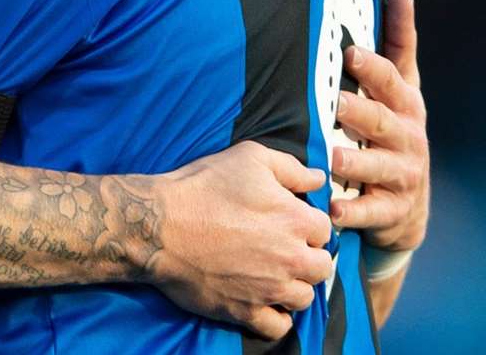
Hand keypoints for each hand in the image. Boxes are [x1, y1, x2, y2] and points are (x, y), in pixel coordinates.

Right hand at [146, 140, 332, 340]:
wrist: (161, 225)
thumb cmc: (204, 187)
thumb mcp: (249, 158)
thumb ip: (291, 168)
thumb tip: (317, 179)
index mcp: (295, 220)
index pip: (324, 228)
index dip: (306, 223)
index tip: (287, 221)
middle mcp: (291, 258)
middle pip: (321, 267)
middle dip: (307, 256)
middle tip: (282, 248)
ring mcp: (269, 289)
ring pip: (304, 298)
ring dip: (293, 286)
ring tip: (273, 274)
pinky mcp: (246, 311)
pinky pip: (278, 327)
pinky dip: (275, 316)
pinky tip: (263, 300)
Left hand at [330, 0, 428, 252]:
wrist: (408, 204)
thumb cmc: (392, 131)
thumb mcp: (402, 89)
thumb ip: (399, 45)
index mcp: (405, 104)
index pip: (391, 80)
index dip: (373, 66)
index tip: (350, 52)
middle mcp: (407, 137)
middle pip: (382, 122)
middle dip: (360, 112)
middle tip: (336, 103)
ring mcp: (401, 175)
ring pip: (376, 167)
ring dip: (354, 163)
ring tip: (331, 157)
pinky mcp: (392, 211)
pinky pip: (371, 212)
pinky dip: (353, 212)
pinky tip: (333, 209)